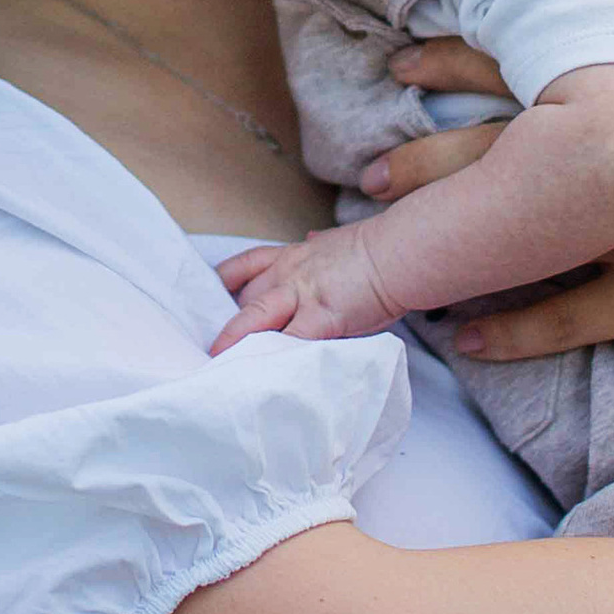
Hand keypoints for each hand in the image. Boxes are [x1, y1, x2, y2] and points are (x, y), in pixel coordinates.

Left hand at [213, 225, 396, 350]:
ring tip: (218, 365)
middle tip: (213, 349)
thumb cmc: (378, 250)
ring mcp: (301, 295)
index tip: (212, 300)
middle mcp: (288, 273)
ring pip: (254, 318)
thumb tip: (312, 238)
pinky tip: (261, 375)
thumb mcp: (338, 242)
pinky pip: (289, 342)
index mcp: (292, 256)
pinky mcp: (320, 318)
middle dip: (228, 325)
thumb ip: (320, 246)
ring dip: (235, 342)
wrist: (400, 251)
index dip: (224, 284)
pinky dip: (273, 358)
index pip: (245, 267)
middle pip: (245, 300)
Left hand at [416, 0, 613, 365]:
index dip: (451, 56)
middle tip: (370, 171)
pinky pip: (572, 318)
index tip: (399, 59)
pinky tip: (467, 341)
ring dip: (448, 243)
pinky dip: (514, 333)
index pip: (525, 53)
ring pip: (521, 231)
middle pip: (501, 143)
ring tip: (396, 254)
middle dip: (424, 159)